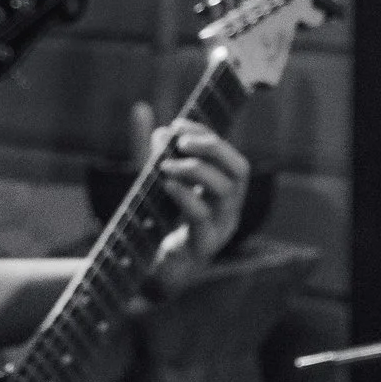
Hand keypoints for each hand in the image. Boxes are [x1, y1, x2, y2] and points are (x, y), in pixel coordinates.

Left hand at [144, 120, 249, 298]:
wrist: (146, 271)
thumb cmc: (156, 224)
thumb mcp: (151, 180)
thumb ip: (148, 150)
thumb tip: (142, 111)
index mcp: (224, 190)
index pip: (228, 155)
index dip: (207, 134)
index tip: (177, 125)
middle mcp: (229, 208)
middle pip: (239, 169)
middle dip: (212, 148)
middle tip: (180, 142)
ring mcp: (221, 229)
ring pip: (227, 190)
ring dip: (197, 170)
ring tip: (166, 165)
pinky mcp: (204, 247)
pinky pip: (202, 217)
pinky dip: (185, 195)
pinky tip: (165, 184)